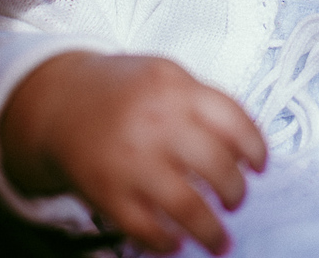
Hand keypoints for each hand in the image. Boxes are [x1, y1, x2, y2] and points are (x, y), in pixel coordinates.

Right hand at [0, 52, 266, 255]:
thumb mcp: (165, 76)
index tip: (259, 166)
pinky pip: (145, 229)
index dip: (256, 148)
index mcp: (175, 89)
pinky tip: (176, 242)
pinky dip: (167, 243)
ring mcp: (129, 159)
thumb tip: (246, 148)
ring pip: (187, 206)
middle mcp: (155, 123)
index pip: (234, 121)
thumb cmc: (124, 91)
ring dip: (212, 232)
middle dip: (235, 192)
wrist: (59, 102)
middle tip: (235, 200)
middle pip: (217, 165)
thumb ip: (202, 103)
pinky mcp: (106, 191)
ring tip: (221, 241)